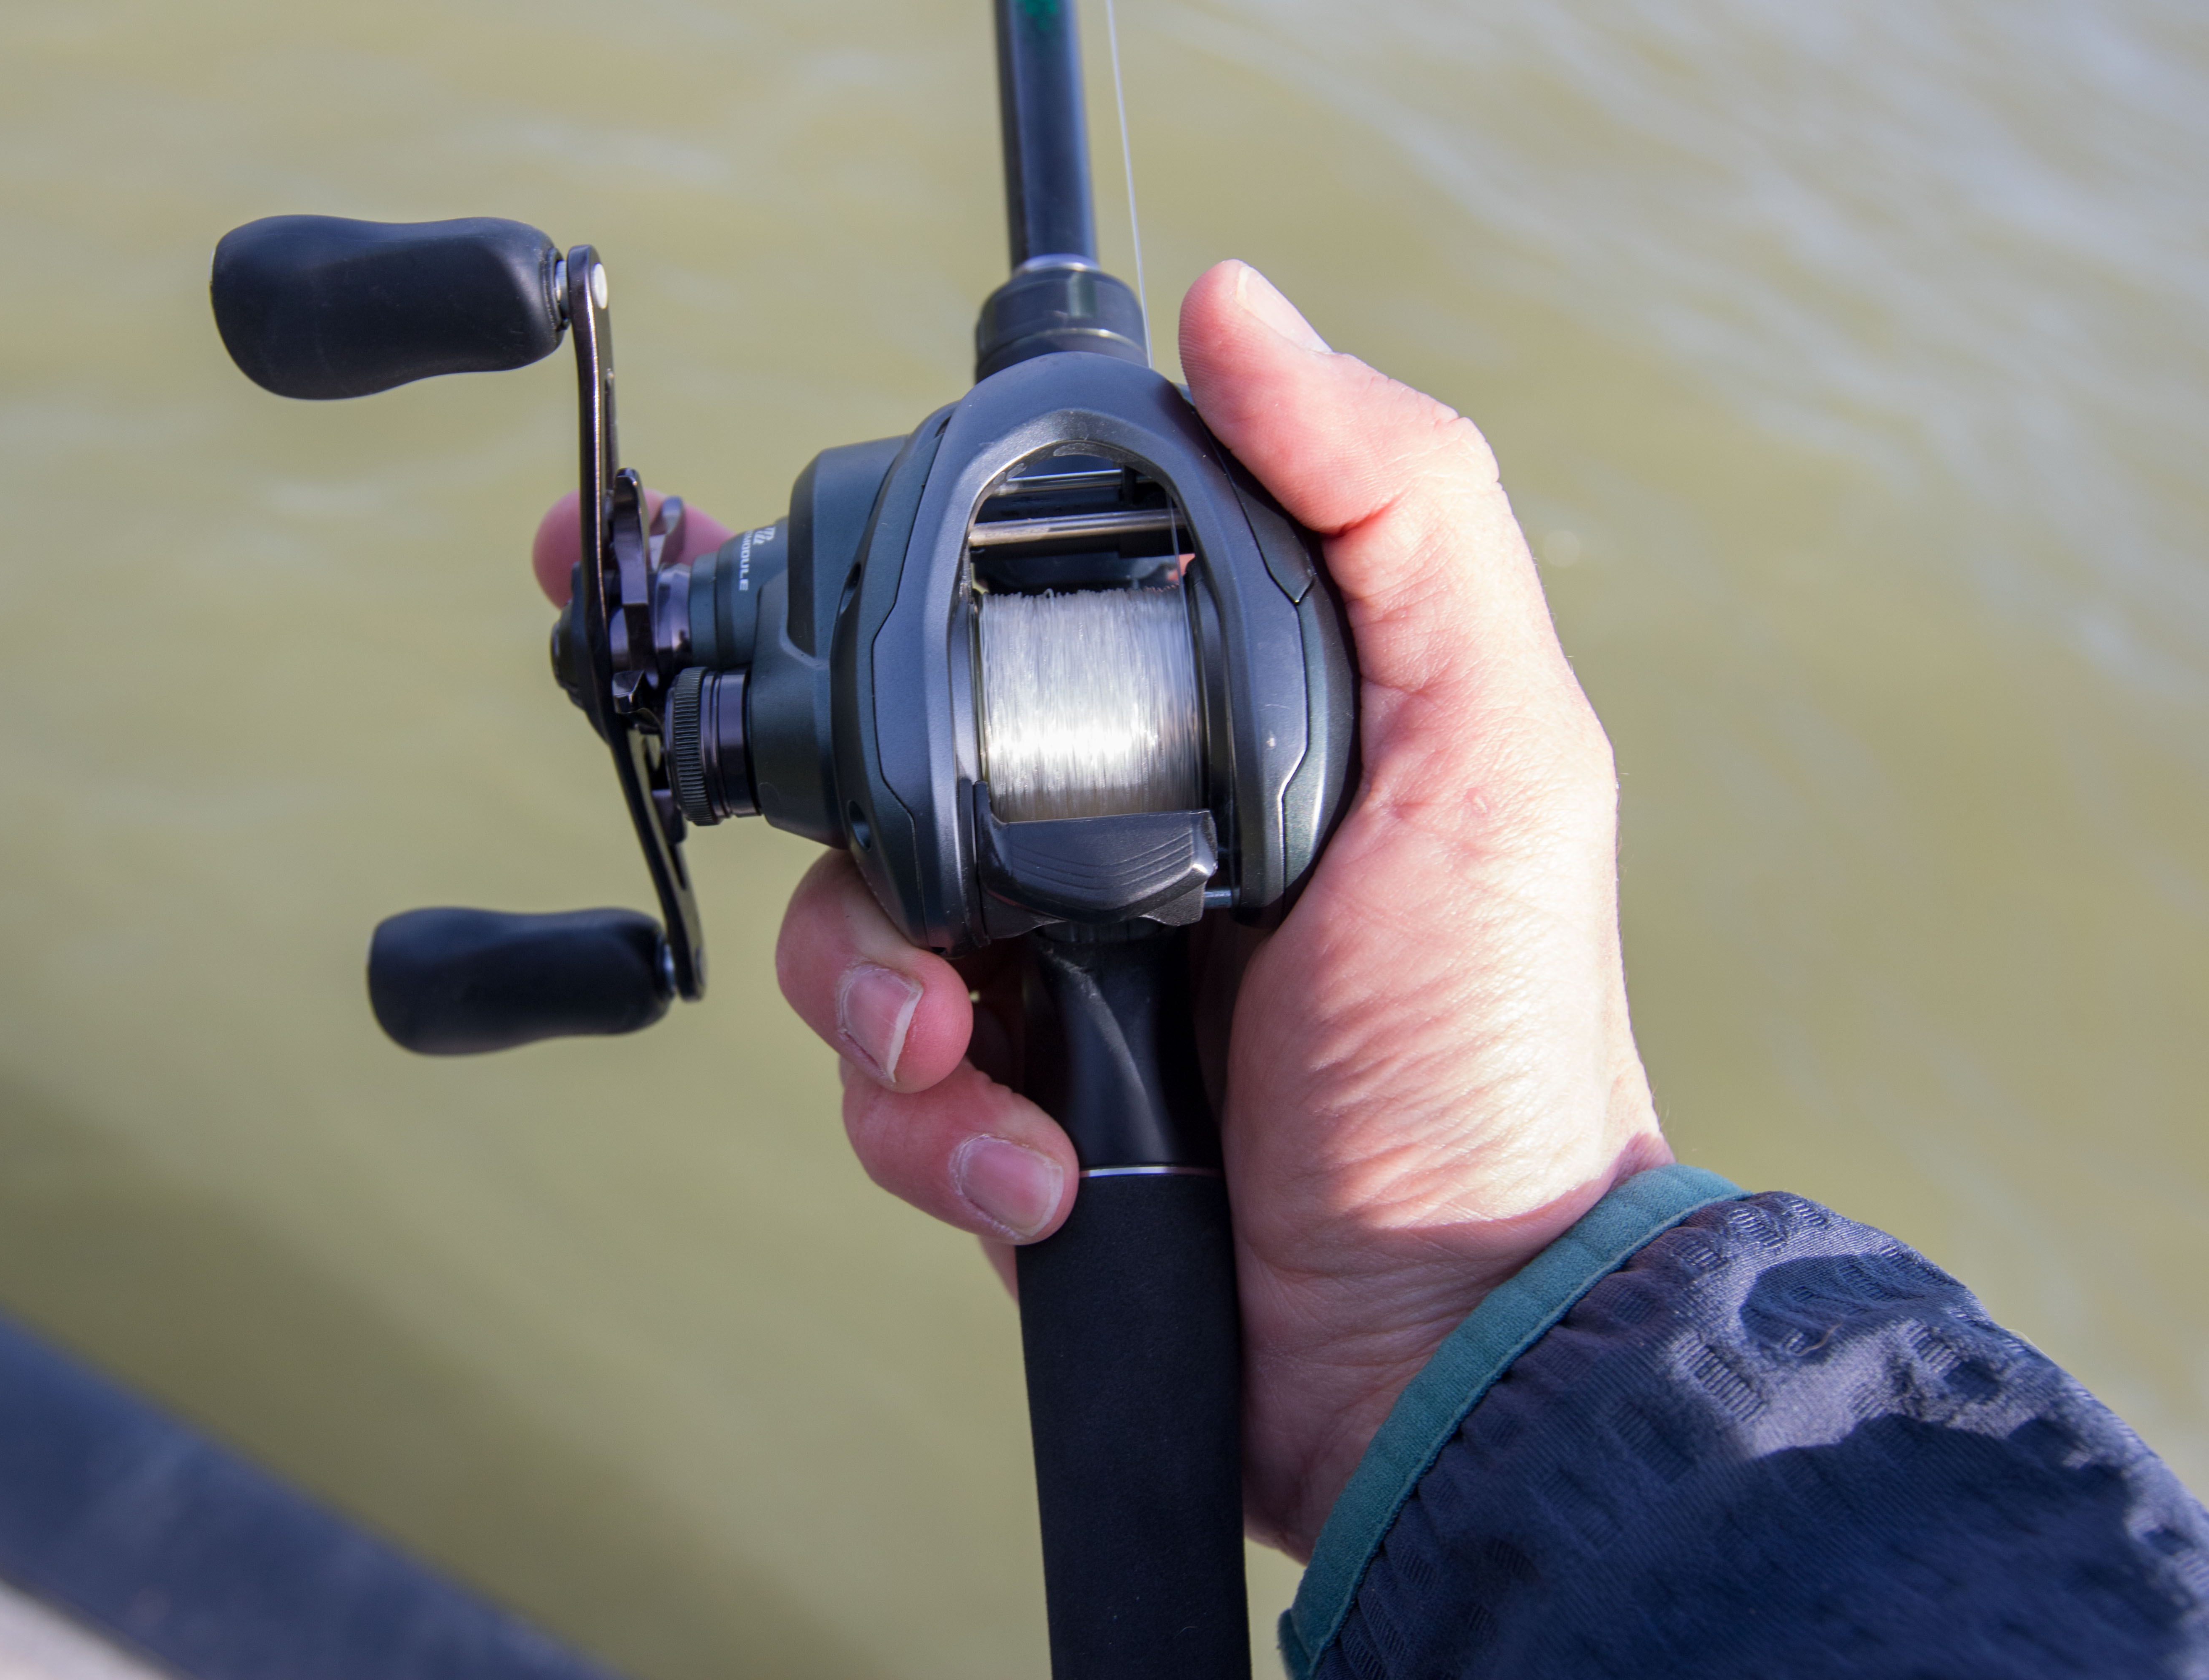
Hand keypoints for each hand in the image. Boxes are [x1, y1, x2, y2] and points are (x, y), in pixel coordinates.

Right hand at [532, 262, 1667, 1557]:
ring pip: (851, 929)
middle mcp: (1114, 834)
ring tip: (967, 1056)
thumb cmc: (1495, 1045)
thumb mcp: (1493, 746)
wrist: (1449, 1332)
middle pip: (883, 759)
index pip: (1009, 602)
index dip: (871, 568)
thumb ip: (1393, 510)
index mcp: (1212, 724)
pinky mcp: (1008, 1113)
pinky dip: (936, 1129)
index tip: (714, 544)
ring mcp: (1051, 980)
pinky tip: (1039, 1169)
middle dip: (815, 792)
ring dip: (876, 993)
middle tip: (803, 816)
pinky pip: (885, 1090)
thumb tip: (1238, 313)